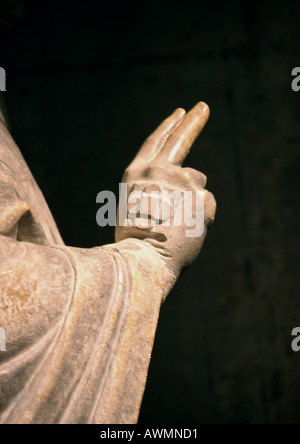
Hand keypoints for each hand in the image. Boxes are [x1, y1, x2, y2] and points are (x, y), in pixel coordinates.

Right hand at [116, 102, 215, 277]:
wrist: (141, 261)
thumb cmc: (136, 244)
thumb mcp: (134, 210)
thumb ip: (157, 191)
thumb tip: (190, 188)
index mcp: (137, 174)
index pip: (156, 142)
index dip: (168, 126)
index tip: (179, 113)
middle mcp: (158, 170)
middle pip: (181, 139)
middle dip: (193, 121)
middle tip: (202, 106)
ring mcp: (180, 180)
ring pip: (198, 183)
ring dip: (193, 200)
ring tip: (176, 225)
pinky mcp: (200, 195)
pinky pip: (207, 206)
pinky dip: (201, 219)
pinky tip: (187, 232)